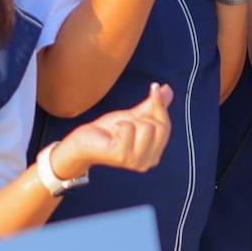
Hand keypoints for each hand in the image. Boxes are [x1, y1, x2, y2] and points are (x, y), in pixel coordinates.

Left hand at [51, 83, 173, 178]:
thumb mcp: (134, 116)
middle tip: (124, 126)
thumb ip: (152, 106)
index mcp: (154, 154)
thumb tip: (167, 89)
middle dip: (140, 119)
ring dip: (127, 123)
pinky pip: (128, 128)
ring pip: (146, 127)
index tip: (153, 88)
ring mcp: (135, 161)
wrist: (84, 142)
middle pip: (158, 126)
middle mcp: (148, 162)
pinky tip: (110, 136)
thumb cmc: (108, 131)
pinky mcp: (121, 155)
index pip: (166, 126)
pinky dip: (117, 126)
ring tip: (117, 132)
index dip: (160, 106)